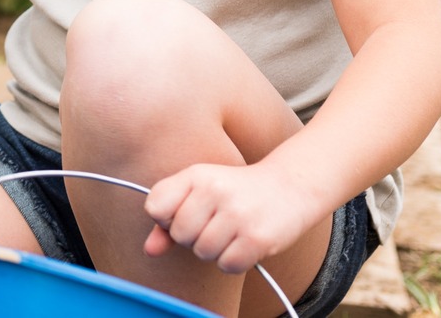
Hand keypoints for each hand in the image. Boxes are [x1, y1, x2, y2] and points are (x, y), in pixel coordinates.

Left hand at [143, 163, 322, 273]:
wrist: (291, 187)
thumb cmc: (236, 193)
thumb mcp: (200, 192)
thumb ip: (169, 220)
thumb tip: (149, 251)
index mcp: (196, 175)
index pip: (156, 208)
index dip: (166, 219)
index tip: (184, 215)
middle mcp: (215, 191)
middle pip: (180, 235)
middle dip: (193, 238)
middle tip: (214, 225)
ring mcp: (237, 214)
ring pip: (203, 252)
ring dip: (215, 251)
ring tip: (231, 233)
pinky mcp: (257, 238)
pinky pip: (227, 265)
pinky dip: (233, 261)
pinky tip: (244, 244)